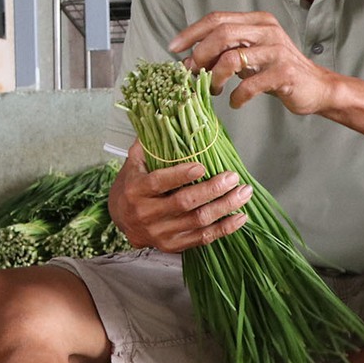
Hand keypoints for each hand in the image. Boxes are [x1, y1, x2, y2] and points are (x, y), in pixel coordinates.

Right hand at [108, 142, 252, 252]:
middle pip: (184, 203)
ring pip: (197, 222)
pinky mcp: (171, 245)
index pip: (159, 183)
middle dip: (213, 190)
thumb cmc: (131, 185)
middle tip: (233, 178)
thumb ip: (149, 144)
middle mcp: (146, 214)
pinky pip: (201, 239)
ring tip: (243, 194)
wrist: (120, 220)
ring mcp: (159, 232)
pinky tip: (239, 218)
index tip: (202, 166)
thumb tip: (167, 117)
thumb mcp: (133, 163)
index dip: (181, 175)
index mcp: (135, 190)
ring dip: (224, 208)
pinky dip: (223, 229)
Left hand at [170, 10, 340, 115]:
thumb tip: (187, 62)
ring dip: (215, 78)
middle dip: (200, 55)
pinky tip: (235, 102)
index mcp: (256, 21)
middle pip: (222, 33)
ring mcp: (277, 50)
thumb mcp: (248, 57)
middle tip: (192, 73)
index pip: (216, 19)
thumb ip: (222, 54)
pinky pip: (250, 84)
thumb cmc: (276, 71)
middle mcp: (267, 30)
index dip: (191, 32)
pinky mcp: (285, 72)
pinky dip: (237, 96)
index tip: (173, 48)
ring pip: (233, 58)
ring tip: (213, 90)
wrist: (316, 87)